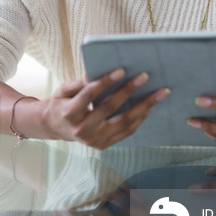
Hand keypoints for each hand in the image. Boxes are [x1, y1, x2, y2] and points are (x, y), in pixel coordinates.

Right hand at [40, 68, 169, 148]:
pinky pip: (126, 132)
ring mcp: (94, 141)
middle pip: (109, 108)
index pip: (89, 95)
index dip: (105, 82)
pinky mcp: (103, 145)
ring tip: (159, 93)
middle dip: (129, 90)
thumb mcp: (63, 90)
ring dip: (144, 107)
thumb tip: (93, 72)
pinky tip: (150, 106)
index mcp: (69, 113)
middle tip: (144, 76)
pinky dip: (140, 118)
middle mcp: (82, 130)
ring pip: (123, 123)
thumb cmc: (62, 103)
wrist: (56, 127)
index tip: (121, 70)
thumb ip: (79, 83)